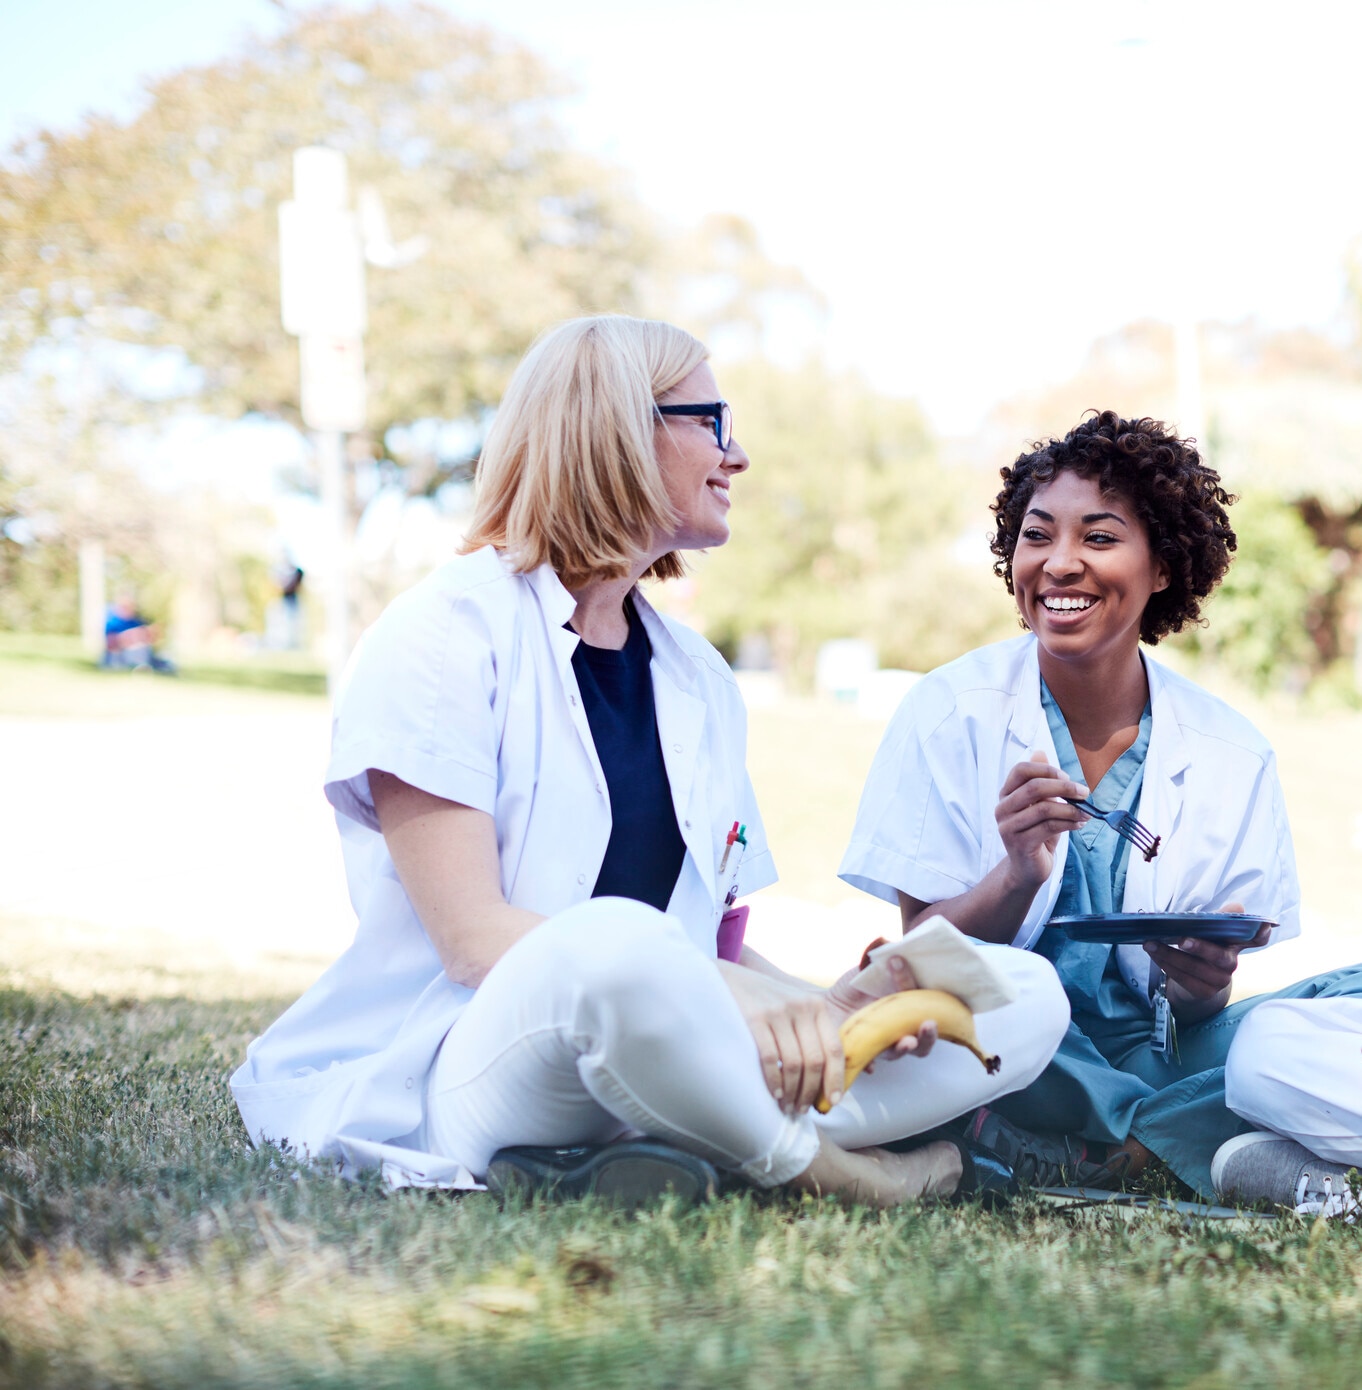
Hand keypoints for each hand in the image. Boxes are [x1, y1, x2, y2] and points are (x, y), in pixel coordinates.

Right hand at [723, 968, 846, 1113]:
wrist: (729, 979)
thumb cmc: (767, 1002)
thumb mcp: (796, 1007)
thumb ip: (815, 1033)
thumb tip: (839, 1075)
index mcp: (817, 1006)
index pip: (834, 1049)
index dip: (836, 1079)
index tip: (833, 1102)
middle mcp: (801, 1007)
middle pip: (814, 1061)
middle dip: (810, 1092)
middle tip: (802, 1109)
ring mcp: (777, 1012)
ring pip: (793, 1064)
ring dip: (791, 1091)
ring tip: (787, 1105)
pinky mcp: (754, 1018)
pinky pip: (770, 1058)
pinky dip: (773, 1081)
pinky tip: (774, 1093)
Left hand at [824, 954, 938, 1071]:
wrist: (823, 1005)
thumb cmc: (852, 988)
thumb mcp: (866, 970)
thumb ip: (881, 961)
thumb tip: (891, 942)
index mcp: (906, 1009)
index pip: (924, 1004)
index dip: (924, 993)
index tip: (908, 974)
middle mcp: (900, 1030)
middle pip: (923, 1040)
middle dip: (930, 1035)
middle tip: (929, 1024)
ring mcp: (883, 1044)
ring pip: (901, 1052)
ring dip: (906, 1048)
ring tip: (906, 1042)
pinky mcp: (864, 1055)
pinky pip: (870, 1064)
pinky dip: (870, 1063)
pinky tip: (870, 1063)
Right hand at [994, 753, 1090, 891]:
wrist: (1028, 869)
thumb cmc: (1037, 833)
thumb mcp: (1041, 805)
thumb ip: (1041, 782)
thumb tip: (1040, 752)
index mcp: (1006, 795)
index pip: (1020, 771)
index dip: (1046, 770)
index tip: (1067, 777)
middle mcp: (1002, 809)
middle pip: (1033, 788)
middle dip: (1064, 787)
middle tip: (1084, 792)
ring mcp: (1008, 827)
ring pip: (1044, 809)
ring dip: (1071, 809)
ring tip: (1086, 813)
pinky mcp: (1019, 844)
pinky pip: (1049, 827)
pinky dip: (1070, 824)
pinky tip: (1080, 824)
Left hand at [1143, 902, 1270, 1005]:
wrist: (1193, 979)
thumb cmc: (1201, 947)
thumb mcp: (1209, 931)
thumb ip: (1220, 918)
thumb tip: (1237, 907)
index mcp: (1235, 943)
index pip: (1257, 939)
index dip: (1261, 933)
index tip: (1263, 925)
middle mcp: (1232, 963)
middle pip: (1221, 957)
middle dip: (1201, 947)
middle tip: (1182, 939)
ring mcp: (1220, 980)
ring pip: (1196, 968)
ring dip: (1170, 955)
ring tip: (1150, 943)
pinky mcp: (1205, 992)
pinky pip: (1184, 979)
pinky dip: (1166, 965)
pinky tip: (1154, 954)